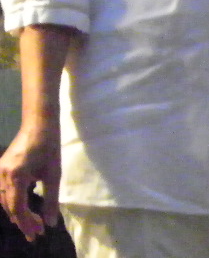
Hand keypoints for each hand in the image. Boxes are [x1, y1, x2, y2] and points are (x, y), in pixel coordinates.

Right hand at [0, 120, 61, 241]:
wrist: (38, 123)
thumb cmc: (49, 146)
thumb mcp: (54, 173)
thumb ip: (51, 199)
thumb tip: (50, 222)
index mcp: (16, 176)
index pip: (17, 207)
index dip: (27, 223)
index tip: (38, 233)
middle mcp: (1, 176)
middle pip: (9, 206)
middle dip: (23, 221)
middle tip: (37, 234)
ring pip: (3, 201)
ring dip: (17, 213)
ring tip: (32, 225)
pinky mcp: (0, 170)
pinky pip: (2, 192)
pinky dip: (12, 203)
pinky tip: (22, 210)